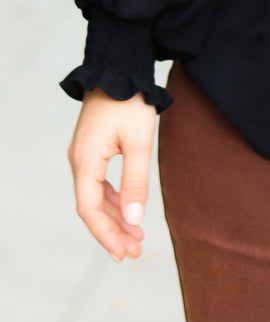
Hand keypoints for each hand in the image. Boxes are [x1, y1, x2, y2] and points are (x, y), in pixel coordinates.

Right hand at [67, 88, 156, 260]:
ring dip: (115, 217)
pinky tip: (128, 211)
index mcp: (85, 161)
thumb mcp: (138, 142)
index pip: (90, 209)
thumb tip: (134, 220)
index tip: (123, 253)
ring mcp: (83, 155)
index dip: (106, 234)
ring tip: (135, 238)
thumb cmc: (131, 102)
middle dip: (112, 231)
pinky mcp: (92, 148)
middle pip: (92, 206)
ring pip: (96, 196)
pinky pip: (99, 182)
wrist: (121, 67)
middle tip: (133, 253)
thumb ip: (136, 182)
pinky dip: (114, 199)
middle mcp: (78, 161)